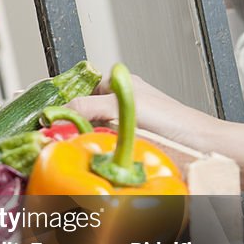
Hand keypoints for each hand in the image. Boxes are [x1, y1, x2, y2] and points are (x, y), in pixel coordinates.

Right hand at [66, 74, 222, 152]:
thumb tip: (55, 114)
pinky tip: (89, 158)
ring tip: (72, 148)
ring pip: (88, 133)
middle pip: (80, 114)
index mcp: (117, 85)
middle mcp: (118, 105)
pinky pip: (99, 150)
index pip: (77, 88)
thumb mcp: (121, 105)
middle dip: (68, 125)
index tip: (44, 113)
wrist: (200, 149)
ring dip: (80, 142)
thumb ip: (86, 106)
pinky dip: (93, 154)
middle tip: (56, 135)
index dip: (60, 101)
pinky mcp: (124, 148)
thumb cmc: (173, 121)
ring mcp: (120, 127)